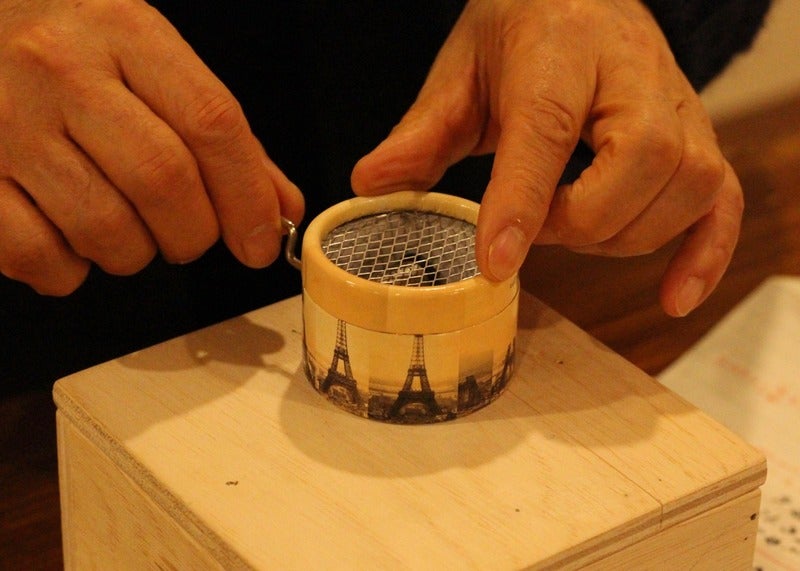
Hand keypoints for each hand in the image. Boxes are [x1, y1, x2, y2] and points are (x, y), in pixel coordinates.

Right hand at [0, 0, 303, 294]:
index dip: (247, 197)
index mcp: (127, 34)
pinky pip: (35, 253)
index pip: (211, 123)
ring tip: (124, 227)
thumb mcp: (154, 62)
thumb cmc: (76, 49)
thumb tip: (277, 207)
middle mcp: (63, 71)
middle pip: (162, 181)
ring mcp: (7, 121)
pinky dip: (68, 270)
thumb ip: (222, 137)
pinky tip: (71, 241)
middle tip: (188, 234)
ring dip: (133, 253)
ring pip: (104, 228)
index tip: (258, 242)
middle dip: (193, 233)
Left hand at [351, 0, 741, 316]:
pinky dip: (704, 254)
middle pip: (644, 161)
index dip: (523, 202)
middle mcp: (635, 75)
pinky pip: (723, 200)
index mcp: (560, 51)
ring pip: (688, 186)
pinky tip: (673, 296)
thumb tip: (371, 184)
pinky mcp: (699, 138)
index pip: (548, 130)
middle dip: (582, 220)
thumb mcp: (459, 71)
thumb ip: (421, 133)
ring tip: (571, 228)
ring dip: (625, 236)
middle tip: (534, 228)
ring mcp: (680, 107)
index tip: (495, 264)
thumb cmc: (518, 32)